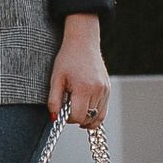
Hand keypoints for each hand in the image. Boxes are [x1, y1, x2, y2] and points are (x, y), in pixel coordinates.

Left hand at [48, 16, 110, 130]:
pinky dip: (94, 114)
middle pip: (88, 119)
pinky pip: (103, 110)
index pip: (78, 116)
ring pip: (98, 117)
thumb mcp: (56, 79)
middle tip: (69, 108)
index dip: (68, 118)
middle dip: (77, 118)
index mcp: (84, 88)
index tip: (63, 111)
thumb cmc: (68, 59)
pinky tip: (85, 108)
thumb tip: (55, 119)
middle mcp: (98, 91)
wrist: (83, 43)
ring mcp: (105, 91)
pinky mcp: (108, 90)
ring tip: (77, 108)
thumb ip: (54, 101)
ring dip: (86, 118)